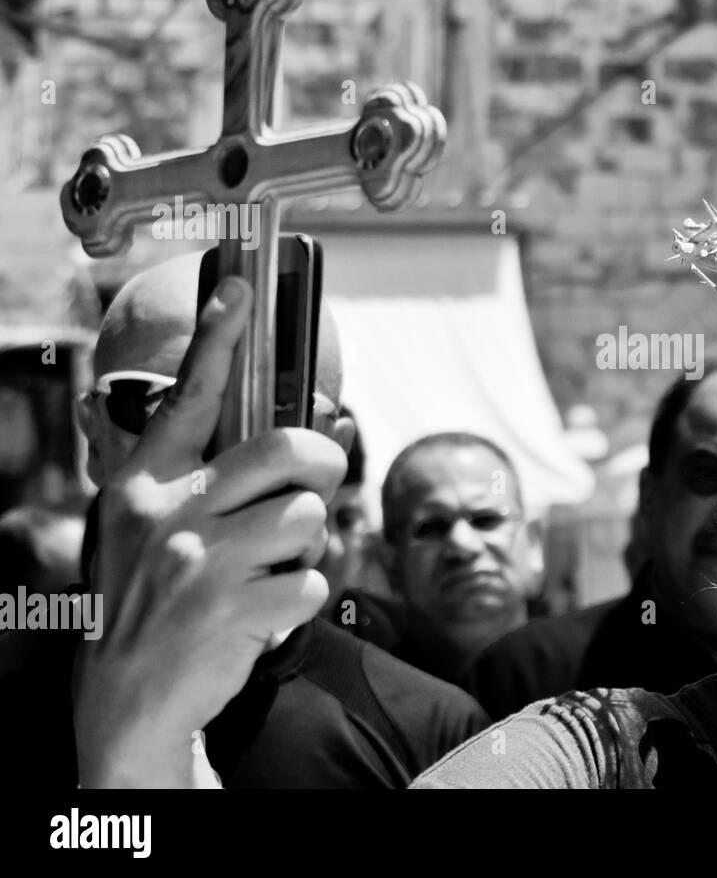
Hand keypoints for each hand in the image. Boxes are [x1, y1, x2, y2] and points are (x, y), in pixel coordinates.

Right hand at [73, 277, 346, 786]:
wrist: (125, 695)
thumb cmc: (148, 600)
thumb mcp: (142, 528)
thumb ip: (195, 479)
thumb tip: (278, 436)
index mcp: (144, 484)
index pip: (189, 396)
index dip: (216, 338)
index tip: (239, 289)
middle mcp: (169, 513)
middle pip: (288, 450)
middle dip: (323, 464)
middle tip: (318, 480)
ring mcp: (201, 562)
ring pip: (309, 516)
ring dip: (306, 543)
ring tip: (270, 565)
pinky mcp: (234, 609)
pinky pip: (312, 579)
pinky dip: (302, 596)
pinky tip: (266, 607)